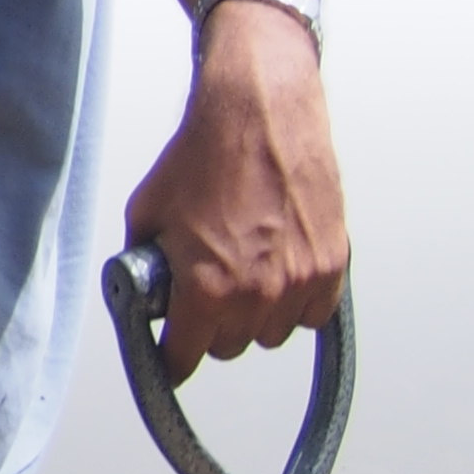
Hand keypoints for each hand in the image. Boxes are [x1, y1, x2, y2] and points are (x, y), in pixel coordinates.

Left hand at [121, 2, 348, 376]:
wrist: (259, 114)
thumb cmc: (201, 157)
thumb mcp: (145, 213)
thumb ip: (143, 262)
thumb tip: (141, 290)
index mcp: (206, 287)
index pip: (184, 358)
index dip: (170, 359)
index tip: (169, 357)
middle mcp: (258, 294)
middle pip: (228, 347)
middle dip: (209, 327)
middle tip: (201, 292)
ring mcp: (301, 281)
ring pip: (270, 333)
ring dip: (253, 316)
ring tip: (239, 272)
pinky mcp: (333, 264)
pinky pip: (311, 313)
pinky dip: (295, 302)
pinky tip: (275, 270)